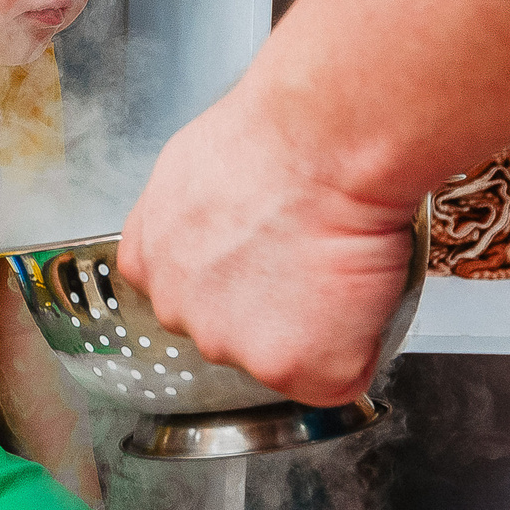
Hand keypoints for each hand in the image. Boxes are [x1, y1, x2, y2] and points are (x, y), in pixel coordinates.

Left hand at [120, 81, 417, 407]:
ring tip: (337, 261)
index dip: (239, 274)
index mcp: (148, 260)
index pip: (190, 293)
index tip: (266, 251)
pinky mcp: (291, 368)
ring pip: (285, 354)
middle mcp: (177, 312)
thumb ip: (196, 218)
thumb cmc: (276, 133)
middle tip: (307, 251)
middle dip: (271, 304)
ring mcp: (230, 346)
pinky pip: (340, 376)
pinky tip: (362, 290)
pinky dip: (362, 345)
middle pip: (233, 329)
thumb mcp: (197, 165)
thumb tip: (231, 224)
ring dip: (315, 327)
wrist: (325, 142)